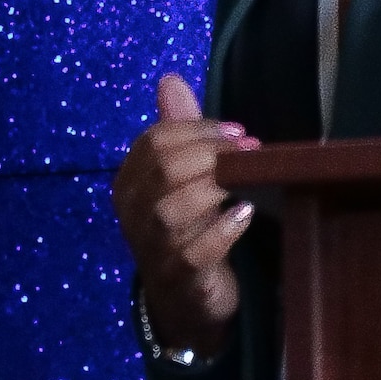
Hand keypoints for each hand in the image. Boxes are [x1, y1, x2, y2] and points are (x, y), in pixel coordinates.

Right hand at [112, 74, 256, 362]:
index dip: (199, 130)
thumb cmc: (188, 227)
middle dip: (210, 154)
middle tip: (250, 152)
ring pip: (170, 211)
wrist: (187, 300)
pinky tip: (244, 215)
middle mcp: (133, 215)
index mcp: (131, 183)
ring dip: (213, 189)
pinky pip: (193, 253)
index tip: (238, 132)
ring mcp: (152, 251)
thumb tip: (170, 79)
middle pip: (163, 171)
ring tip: (246, 182)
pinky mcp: (179, 281)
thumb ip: (179, 130)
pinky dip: (221, 231)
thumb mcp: (183, 176)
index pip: (153, 142)